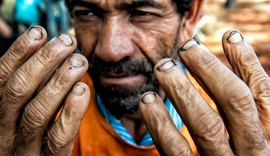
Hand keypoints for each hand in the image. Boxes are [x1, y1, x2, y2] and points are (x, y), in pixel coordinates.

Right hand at [0, 26, 89, 154]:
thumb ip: (29, 88)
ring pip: (38, 112)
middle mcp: (3, 133)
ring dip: (60, 81)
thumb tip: (43, 52)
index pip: (2, 79)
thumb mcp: (21, 112)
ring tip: (79, 60)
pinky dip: (72, 110)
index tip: (39, 32)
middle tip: (67, 41)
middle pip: (19, 90)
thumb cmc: (32, 135)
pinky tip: (82, 88)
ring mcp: (25, 149)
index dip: (19, 53)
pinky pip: (59, 137)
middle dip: (44, 60)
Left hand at [139, 30, 269, 154]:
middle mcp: (253, 153)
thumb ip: (252, 112)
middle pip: (234, 103)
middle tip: (186, 46)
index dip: (247, 63)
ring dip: (182, 90)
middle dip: (210, 69)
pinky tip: (148, 101)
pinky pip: (176, 151)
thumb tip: (240, 67)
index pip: (263, 95)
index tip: (229, 35)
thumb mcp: (259, 137)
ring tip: (162, 66)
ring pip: (205, 125)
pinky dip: (160, 123)